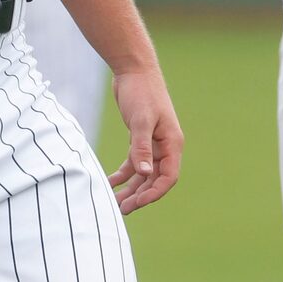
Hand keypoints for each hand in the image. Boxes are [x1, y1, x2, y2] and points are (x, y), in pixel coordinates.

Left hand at [109, 67, 183, 213]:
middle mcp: (165, 146)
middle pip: (155, 179)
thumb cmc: (141, 93)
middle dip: (140, 196)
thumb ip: (141, 147)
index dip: (154, 193)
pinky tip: (109, 182)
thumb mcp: (141, 121)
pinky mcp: (139, 138)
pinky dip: (123, 174)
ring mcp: (153, 143)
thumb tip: (144, 173)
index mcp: (172, 143)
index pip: (168, 177)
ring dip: (131, 188)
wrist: (134, 71)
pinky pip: (133, 162)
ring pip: (143, 173)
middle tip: (121, 210)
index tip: (137, 204)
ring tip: (114, 202)